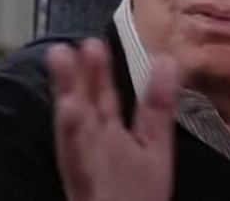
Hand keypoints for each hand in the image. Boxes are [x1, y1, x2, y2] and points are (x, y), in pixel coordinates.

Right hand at [48, 39, 180, 200]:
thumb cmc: (140, 190)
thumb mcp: (153, 142)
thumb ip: (158, 105)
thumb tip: (168, 59)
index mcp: (109, 133)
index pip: (102, 98)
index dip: (98, 72)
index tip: (91, 43)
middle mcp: (94, 145)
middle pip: (83, 109)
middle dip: (73, 82)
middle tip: (64, 49)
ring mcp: (87, 165)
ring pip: (74, 134)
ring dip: (67, 106)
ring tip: (60, 74)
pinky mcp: (85, 185)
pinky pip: (79, 164)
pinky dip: (75, 142)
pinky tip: (71, 115)